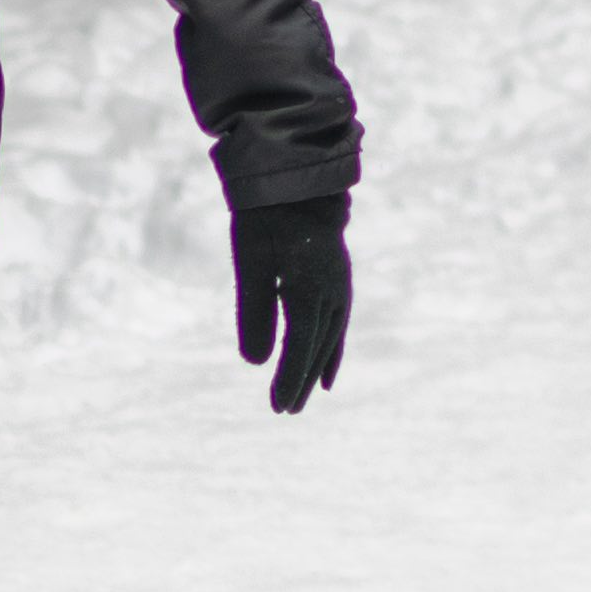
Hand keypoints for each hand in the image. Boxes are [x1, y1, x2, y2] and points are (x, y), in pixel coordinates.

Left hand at [232, 195, 351, 412]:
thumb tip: (255, 364)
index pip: (301, 346)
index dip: (290, 377)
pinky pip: (339, 326)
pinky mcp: (339, 282)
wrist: (295, 180)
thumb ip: (254, 312)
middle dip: (301, 380)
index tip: (278, 405)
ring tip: (304, 397)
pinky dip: (332, 351)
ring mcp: (340, 287)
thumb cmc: (265, 219)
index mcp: (310, 289)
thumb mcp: (250, 263)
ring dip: (316, 369)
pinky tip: (327, 372)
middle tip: (285, 411)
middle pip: (318, 348)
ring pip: (330, 339)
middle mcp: (332, 293)